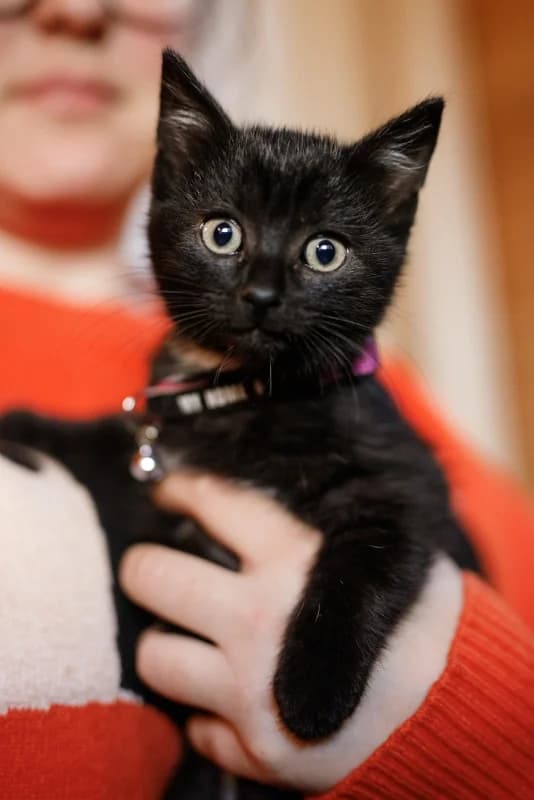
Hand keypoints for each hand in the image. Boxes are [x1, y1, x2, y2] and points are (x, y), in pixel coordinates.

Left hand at [119, 473, 462, 792]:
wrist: (452, 713)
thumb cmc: (419, 622)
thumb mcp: (388, 553)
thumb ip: (328, 530)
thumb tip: (271, 510)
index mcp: (294, 558)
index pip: (210, 502)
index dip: (179, 488)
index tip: (168, 492)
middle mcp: (259, 619)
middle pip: (151, 575)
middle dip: (144, 567)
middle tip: (153, 570)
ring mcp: (249, 688)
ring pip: (154, 656)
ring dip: (167, 646)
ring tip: (188, 640)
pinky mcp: (253, 747)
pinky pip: (193, 727)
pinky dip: (206, 715)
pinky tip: (232, 702)